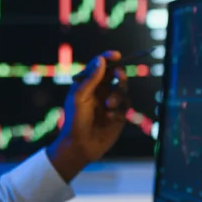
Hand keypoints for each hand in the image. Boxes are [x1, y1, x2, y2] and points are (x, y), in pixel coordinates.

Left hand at [47, 51, 129, 180]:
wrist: (80, 146)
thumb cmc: (74, 120)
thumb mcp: (79, 97)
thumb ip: (91, 78)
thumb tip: (101, 60)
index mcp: (88, 84)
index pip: (100, 65)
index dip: (108, 58)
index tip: (117, 55)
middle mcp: (100, 90)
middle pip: (116, 74)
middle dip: (119, 74)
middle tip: (118, 76)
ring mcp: (111, 102)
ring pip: (123, 89)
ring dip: (117, 94)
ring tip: (108, 106)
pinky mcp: (119, 114)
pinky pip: (127, 104)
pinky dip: (120, 108)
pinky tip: (110, 117)